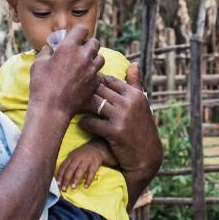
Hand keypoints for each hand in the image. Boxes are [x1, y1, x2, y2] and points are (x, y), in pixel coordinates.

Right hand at [29, 24, 104, 119]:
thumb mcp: (38, 64)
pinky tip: (84, 79)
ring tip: (84, 64)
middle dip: (88, 45)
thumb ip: (46, 52)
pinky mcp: (95, 83)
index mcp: (69, 47)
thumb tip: (49, 48)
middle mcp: (83, 56)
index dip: (78, 32)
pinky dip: (93, 74)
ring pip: (100, 58)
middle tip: (80, 51)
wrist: (52, 109)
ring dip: (93, 59)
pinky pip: (98, 74)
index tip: (74, 37)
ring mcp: (91, 70)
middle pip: (94, 42)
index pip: (82, 29)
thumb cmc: (41, 85)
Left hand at [56, 142, 107, 190]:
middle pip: (70, 169)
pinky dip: (89, 180)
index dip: (60, 175)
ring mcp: (86, 161)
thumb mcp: (73, 156)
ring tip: (73, 187)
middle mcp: (78, 158)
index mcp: (71, 157)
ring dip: (76, 179)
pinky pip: (91, 173)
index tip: (58, 183)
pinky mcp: (94, 164)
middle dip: (66, 179)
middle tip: (64, 188)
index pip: (63, 166)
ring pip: (80, 170)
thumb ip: (67, 164)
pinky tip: (86, 186)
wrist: (97, 147)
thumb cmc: (82, 154)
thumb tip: (60, 176)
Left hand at [80, 64, 162, 206]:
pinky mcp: (114, 131)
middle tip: (71, 93)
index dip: (95, 82)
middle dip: (85, 91)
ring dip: (82, 105)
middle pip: (99, 89)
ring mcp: (122, 117)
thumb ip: (136, 83)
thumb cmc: (142, 128)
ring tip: (73, 106)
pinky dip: (85, 122)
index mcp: (135, 94)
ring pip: (94, 103)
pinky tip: (82, 123)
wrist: (146, 156)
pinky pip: (92, 122)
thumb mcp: (142, 104)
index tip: (83, 86)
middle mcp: (129, 102)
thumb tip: (133, 63)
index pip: (109, 80)